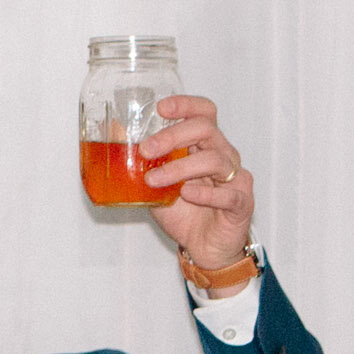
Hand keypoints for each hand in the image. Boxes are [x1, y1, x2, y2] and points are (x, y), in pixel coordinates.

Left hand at [140, 95, 252, 270]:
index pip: (204, 113)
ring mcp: (235, 178)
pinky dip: (206, 193)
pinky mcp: (241, 202)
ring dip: (180, 168)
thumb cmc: (183, 212)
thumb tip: (113, 134)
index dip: (186, 104)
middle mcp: (223, 155)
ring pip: (214, 159)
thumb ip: (139, 163)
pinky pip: (228, 193)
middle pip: (206, 129)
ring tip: (154, 181)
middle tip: (147, 150)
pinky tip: (187, 194)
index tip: (161, 108)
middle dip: (173, 135)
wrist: (203, 248)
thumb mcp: (153, 185)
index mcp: (205, 145)